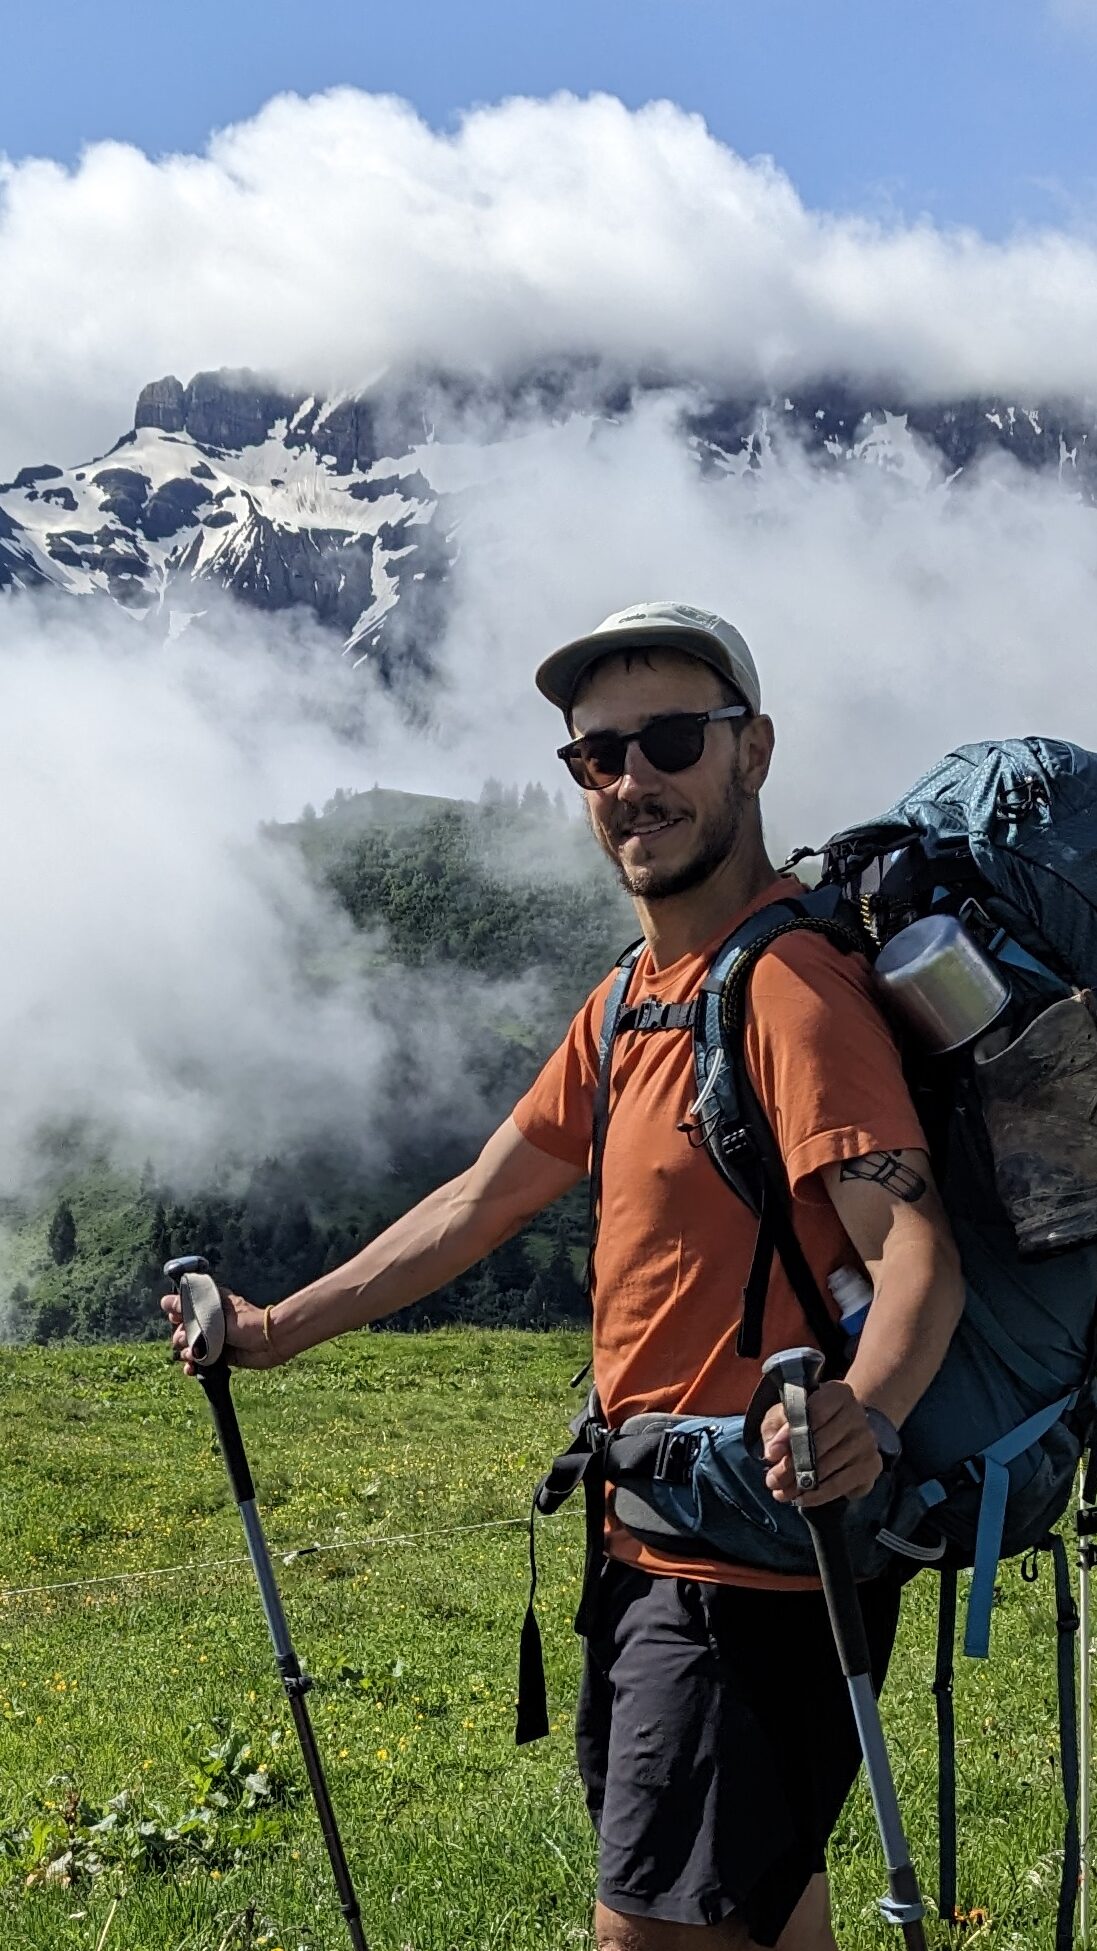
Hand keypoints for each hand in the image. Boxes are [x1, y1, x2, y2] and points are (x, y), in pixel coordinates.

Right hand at [160, 1284, 278, 1373]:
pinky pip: (201, 1362)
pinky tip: (191, 1370)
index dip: (177, 1315)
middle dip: (181, 1336)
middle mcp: (210, 1321)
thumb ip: (187, 1308)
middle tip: (188, 1338)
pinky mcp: (219, 1356)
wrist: (269, 1342)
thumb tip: (165, 1301)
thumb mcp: (213, 1312)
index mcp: (209, 1304)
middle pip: (183, 1330)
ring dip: (186, 1353)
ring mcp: (214, 1339)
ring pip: (190, 1347)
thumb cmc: (243, 1322)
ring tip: (193, 1355)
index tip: (176, 1319)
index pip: (183, 1308)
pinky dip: (194, 1367)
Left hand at [759, 1381, 882, 1507]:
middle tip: (772, 1480)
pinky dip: (818, 1495)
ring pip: (827, 1468)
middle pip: (819, 1444)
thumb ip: (774, 1429)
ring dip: (800, 1484)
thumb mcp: (786, 1414)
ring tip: (782, 1492)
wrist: (848, 1429)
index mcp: (837, 1393)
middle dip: (791, 1466)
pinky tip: (802, 1498)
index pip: (814, 1413)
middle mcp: (857, 1415)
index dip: (790, 1435)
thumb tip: (772, 1452)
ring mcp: (867, 1441)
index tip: (772, 1455)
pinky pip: (840, 1485)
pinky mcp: (872, 1465)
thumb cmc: (810, 1419)